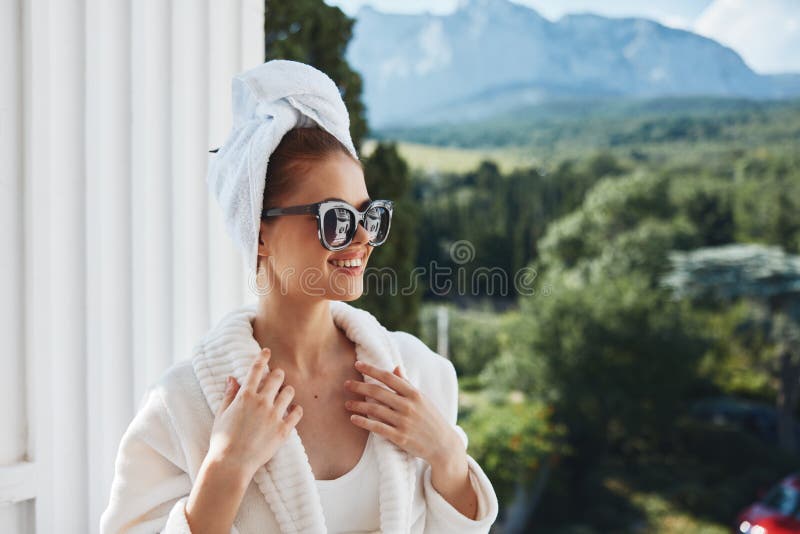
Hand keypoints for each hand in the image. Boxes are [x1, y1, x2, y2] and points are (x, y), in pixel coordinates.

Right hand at [206, 348, 303, 478]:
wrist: (231, 463)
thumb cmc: (222, 440)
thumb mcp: (221, 414)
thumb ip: (229, 394)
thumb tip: (232, 378)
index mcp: (245, 396)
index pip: (256, 370)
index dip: (262, 358)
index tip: (267, 351)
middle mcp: (261, 402)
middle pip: (277, 377)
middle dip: (277, 375)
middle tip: (276, 377)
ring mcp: (274, 415)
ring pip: (289, 392)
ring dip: (287, 390)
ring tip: (284, 395)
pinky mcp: (283, 430)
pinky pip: (297, 413)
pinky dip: (296, 410)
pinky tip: (293, 410)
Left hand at [344, 361, 461, 466]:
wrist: (443, 445)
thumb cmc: (431, 419)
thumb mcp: (422, 399)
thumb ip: (407, 384)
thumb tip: (395, 368)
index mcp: (414, 394)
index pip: (388, 377)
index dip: (371, 370)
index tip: (357, 364)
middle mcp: (408, 406)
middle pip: (378, 392)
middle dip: (360, 387)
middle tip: (346, 384)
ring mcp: (404, 422)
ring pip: (375, 410)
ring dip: (358, 405)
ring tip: (347, 403)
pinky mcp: (400, 437)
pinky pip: (377, 428)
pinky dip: (364, 422)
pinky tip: (354, 419)